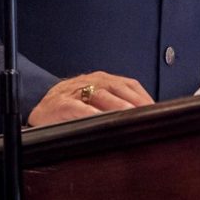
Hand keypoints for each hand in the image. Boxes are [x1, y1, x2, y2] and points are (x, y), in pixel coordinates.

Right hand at [27, 71, 153, 126]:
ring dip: (117, 105)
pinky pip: (77, 107)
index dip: (144, 98)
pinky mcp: (60, 104)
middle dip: (134, 102)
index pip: (130, 85)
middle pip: (118, 88)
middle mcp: (92, 80)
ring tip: (129, 115)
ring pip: (100, 95)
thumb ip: (119, 106)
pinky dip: (89, 113)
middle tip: (147, 115)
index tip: (158, 111)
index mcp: (105, 80)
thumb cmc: (74, 107)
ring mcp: (76, 91)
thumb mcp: (99, 102)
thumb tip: (146, 120)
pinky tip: (99, 119)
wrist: (42, 109)